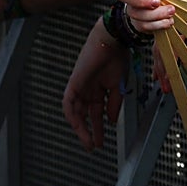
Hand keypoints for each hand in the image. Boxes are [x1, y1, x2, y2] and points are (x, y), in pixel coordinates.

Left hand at [62, 18, 128, 150]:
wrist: (113, 39)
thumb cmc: (117, 56)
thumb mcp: (118, 85)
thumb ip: (114, 103)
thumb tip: (111, 121)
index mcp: (100, 88)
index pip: (96, 112)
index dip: (99, 127)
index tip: (102, 141)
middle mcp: (88, 88)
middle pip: (85, 114)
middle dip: (90, 131)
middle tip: (94, 146)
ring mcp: (81, 85)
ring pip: (76, 112)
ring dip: (81, 128)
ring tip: (88, 142)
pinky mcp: (74, 82)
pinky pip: (68, 102)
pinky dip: (72, 115)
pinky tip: (78, 125)